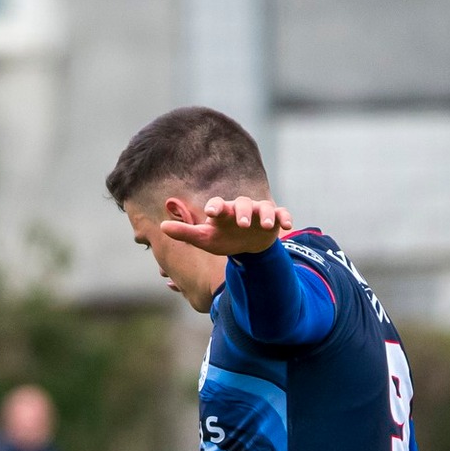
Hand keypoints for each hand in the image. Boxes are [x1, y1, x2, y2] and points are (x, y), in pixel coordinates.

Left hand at [158, 196, 293, 256]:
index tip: (211, 212)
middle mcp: (241, 209)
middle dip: (242, 212)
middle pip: (242, 204)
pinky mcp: (274, 220)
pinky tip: (288, 225)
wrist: (247, 246)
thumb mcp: (204, 239)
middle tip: (241, 223)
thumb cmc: (223, 239)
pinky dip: (285, 217)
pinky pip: (281, 214)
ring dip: (265, 214)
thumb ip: (185, 233)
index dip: (215, 206)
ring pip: (263, 208)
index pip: (218, 204)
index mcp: (224, 212)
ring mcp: (259, 214)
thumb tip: (161, 227)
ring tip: (266, 225)